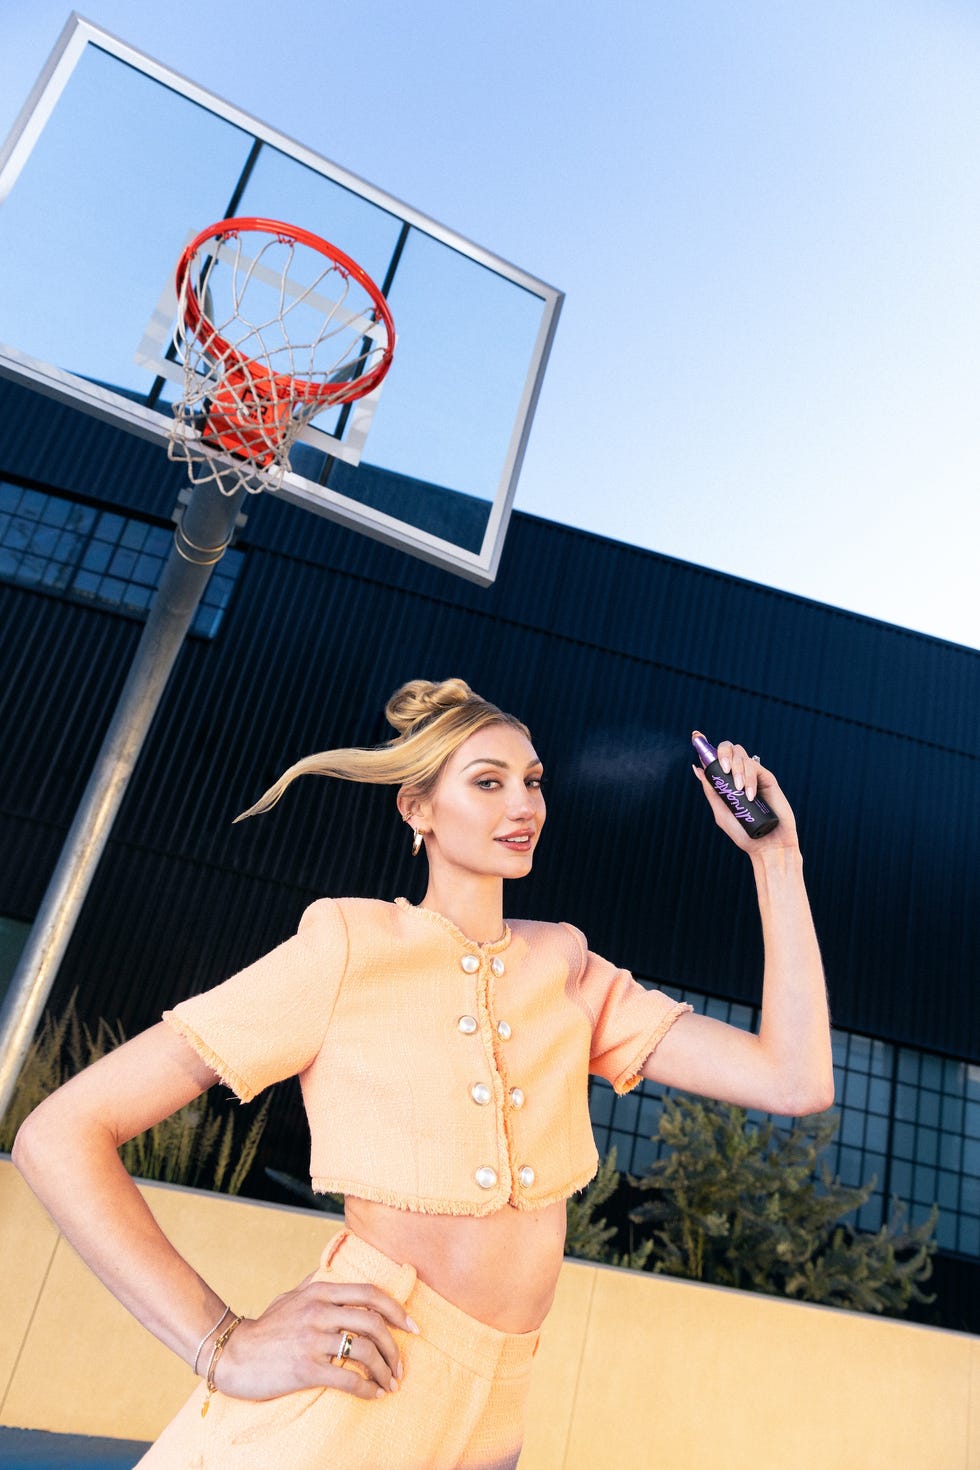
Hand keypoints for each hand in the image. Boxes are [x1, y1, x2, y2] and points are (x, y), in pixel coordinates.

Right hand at [214, 1275, 417, 1401]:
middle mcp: (319, 1311)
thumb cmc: (265, 1327)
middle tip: (401, 1364)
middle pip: (372, 1321)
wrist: (233, 1354)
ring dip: (384, 1370)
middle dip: (394, 1345)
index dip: (396, 1309)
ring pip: (364, 1350)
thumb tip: (332, 1271)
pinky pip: (347, 1378)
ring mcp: (312, 1339)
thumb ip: (313, 1285)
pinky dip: (366, 1388)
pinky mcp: (305, 1368)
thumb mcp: (290, 1296)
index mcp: (319, 1291)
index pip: (369, 1293)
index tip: (412, 1327)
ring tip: (390, 1383)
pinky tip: (373, 1394)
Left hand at [693, 741, 799, 854]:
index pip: (715, 757)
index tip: (696, 735)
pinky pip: (755, 766)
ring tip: (740, 791)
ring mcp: (753, 775)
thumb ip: (711, 790)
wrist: (767, 844)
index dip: (705, 745)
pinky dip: (750, 778)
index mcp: (725, 781)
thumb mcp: (721, 812)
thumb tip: (696, 768)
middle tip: (724, 770)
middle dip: (722, 753)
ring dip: (738, 770)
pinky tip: (750, 794)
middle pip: (728, 748)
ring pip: (742, 754)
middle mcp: (739, 774)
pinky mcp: (767, 778)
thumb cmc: (743, 832)